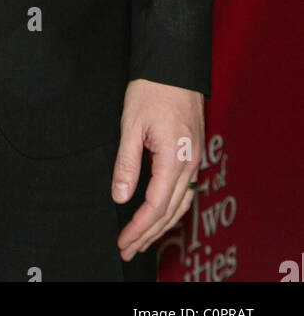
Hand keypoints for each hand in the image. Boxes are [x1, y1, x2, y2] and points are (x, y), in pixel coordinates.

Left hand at [112, 78, 203, 262]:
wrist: (174, 65)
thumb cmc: (152, 89)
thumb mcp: (131, 124)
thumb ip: (127, 163)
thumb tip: (120, 197)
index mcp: (174, 158)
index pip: (156, 205)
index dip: (139, 227)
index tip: (123, 242)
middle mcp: (190, 164)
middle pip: (171, 211)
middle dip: (149, 234)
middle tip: (128, 250)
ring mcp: (195, 159)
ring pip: (181, 203)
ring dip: (161, 225)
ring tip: (141, 240)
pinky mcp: (194, 152)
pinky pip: (186, 190)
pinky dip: (172, 208)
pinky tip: (160, 214)